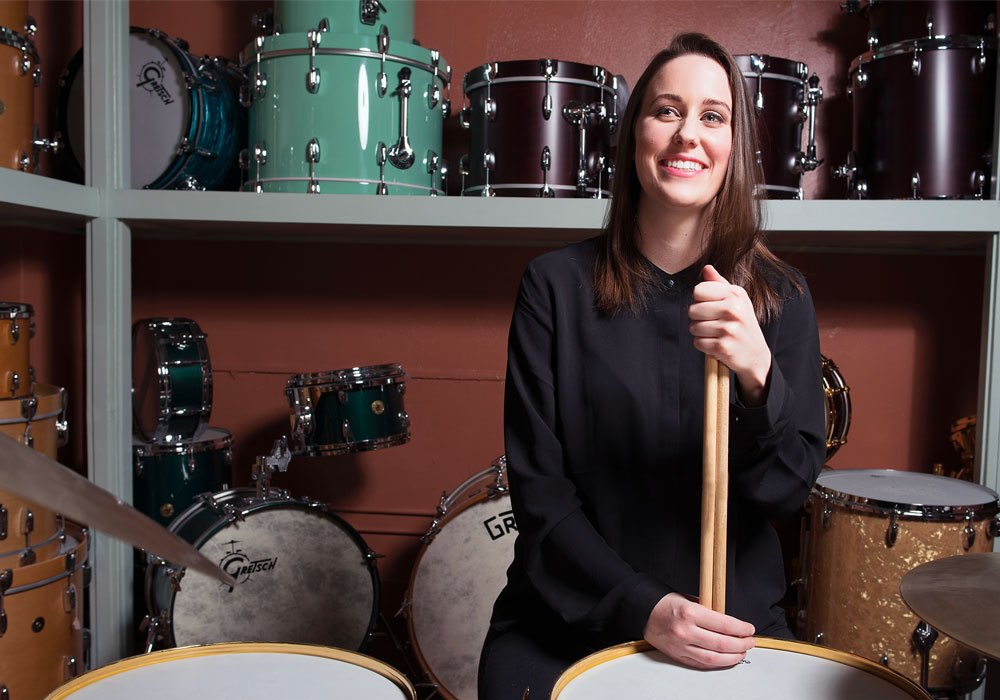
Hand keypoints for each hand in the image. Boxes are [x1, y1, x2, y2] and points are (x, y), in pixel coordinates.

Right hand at [643, 592, 755, 668]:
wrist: (642, 612)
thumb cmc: (665, 603)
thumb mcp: (689, 599)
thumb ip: (709, 610)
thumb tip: (730, 622)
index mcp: (690, 612)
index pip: (724, 624)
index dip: (741, 628)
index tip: (749, 628)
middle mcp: (685, 631)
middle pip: (722, 643)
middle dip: (741, 644)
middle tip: (749, 641)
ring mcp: (681, 646)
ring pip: (714, 658)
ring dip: (732, 657)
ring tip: (741, 652)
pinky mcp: (678, 655)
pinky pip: (702, 664)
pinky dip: (717, 663)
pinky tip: (726, 659)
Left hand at [689, 265, 771, 404]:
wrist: (756, 355)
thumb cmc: (742, 324)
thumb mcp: (736, 300)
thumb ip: (719, 284)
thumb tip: (706, 268)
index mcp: (736, 294)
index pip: (698, 290)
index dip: (699, 300)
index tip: (711, 307)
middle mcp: (733, 309)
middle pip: (692, 309)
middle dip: (698, 318)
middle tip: (713, 323)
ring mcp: (729, 328)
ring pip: (693, 327)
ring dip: (701, 333)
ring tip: (716, 334)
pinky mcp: (723, 346)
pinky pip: (697, 342)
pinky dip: (703, 345)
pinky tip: (717, 344)